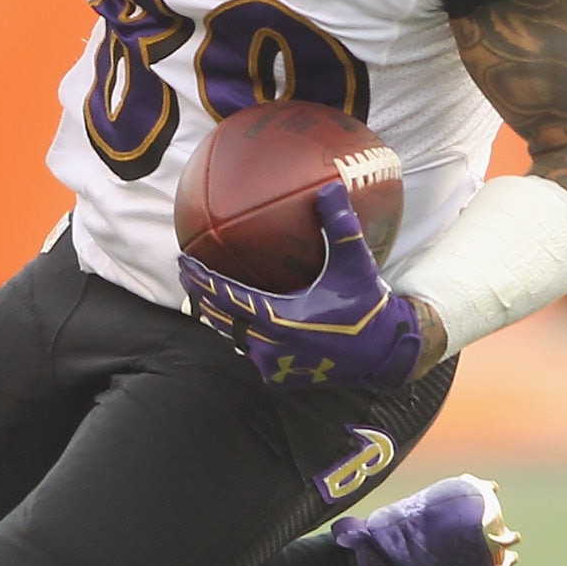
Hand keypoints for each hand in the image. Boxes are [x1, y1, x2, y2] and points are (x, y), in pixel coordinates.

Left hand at [180, 180, 423, 389]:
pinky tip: (237, 321)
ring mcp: (273, 365)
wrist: (383, 354)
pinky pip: (250, 353)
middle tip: (186, 273)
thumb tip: (330, 188)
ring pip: (232, 338)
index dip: (202, 280)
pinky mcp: (279, 377)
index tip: (183, 261)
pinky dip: (240, 335)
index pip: (227, 297)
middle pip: (220, 318)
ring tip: (204, 296)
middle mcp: (270, 346)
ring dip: (219, 317)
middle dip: (200, 295)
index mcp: (280, 319)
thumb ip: (341, 228)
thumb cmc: (367, 306)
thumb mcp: (356, 265)